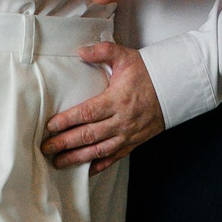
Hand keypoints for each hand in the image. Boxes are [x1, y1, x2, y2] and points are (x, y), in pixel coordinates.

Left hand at [43, 44, 165, 168]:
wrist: (175, 87)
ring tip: (59, 162)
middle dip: (65, 143)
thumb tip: (81, 51)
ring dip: (78, 158)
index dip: (68, 121)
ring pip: (99, 150)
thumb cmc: (148, 72)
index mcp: (118, 99)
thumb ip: (103, 51)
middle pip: (89, 135)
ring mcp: (129, 134)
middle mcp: (122, 120)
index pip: (87, 113)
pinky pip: (115, 157)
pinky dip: (100, 165)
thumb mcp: (125, 56)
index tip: (50, 126)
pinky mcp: (134, 142)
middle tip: (46, 148)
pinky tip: (86, 170)